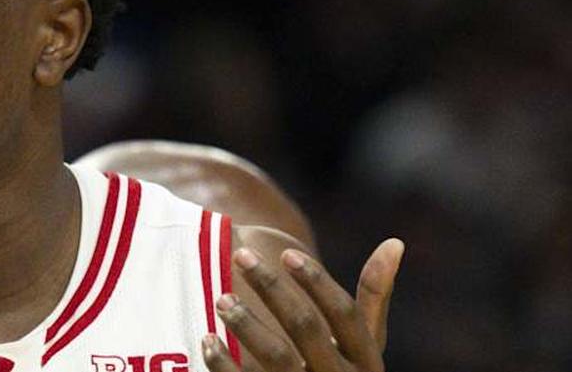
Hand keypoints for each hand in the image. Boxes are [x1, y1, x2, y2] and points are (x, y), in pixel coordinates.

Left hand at [202, 238, 403, 371]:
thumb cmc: (345, 370)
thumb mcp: (365, 342)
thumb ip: (374, 296)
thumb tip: (394, 242)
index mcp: (365, 359)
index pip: (344, 313)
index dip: (316, 281)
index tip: (286, 252)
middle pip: (305, 327)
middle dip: (273, 287)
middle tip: (241, 256)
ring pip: (276, 358)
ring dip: (247, 324)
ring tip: (221, 297)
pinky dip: (223, 364)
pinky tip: (207, 338)